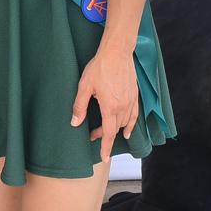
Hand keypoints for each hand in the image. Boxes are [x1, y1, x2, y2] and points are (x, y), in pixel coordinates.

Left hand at [70, 44, 138, 161]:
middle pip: (116, 128)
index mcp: (110, 107)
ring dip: (115, 129)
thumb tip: (75, 123)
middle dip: (105, 135)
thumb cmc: (100, 67)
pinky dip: (131, 124)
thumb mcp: (84, 86)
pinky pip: (135, 115)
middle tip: (93, 134)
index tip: (104, 158)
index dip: (106, 147)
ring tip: (105, 130)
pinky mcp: (135, 95)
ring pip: (125, 123)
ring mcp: (131, 101)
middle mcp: (123, 107)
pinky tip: (128, 130)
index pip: (109, 133)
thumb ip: (80, 106)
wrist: (117, 52)